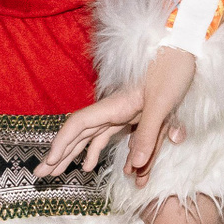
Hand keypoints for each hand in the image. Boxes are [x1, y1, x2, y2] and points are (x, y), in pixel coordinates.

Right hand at [37, 46, 195, 185]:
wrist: (184, 49)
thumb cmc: (173, 69)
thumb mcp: (164, 103)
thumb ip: (149, 134)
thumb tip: (135, 166)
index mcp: (115, 104)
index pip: (79, 124)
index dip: (62, 142)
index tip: (50, 162)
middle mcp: (113, 108)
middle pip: (79, 132)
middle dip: (60, 153)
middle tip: (39, 174)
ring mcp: (121, 111)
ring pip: (91, 136)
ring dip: (74, 154)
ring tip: (57, 173)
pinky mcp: (132, 114)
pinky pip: (109, 135)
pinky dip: (98, 151)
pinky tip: (89, 165)